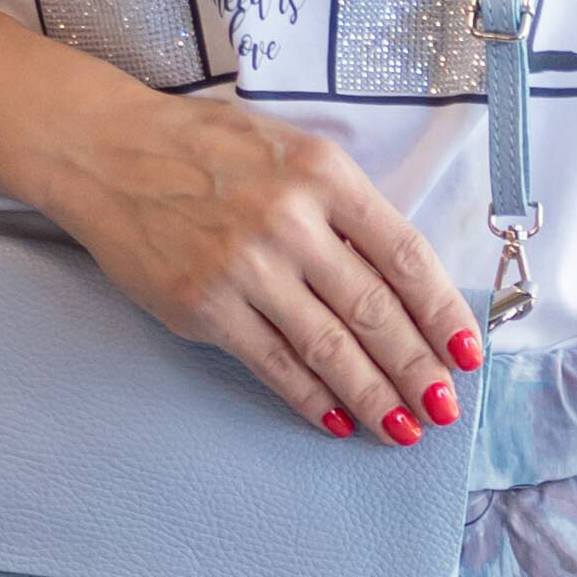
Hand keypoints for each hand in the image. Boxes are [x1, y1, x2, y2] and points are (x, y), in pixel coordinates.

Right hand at [37, 79, 479, 439]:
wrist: (108, 151)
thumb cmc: (208, 148)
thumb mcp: (291, 151)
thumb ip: (344, 207)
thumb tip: (402, 282)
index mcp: (324, 175)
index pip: (405, 255)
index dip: (444, 311)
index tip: (468, 351)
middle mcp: (289, 221)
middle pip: (374, 310)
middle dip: (417, 367)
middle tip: (444, 405)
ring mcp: (244, 268)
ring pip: (329, 347)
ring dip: (375, 396)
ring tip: (404, 428)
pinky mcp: (202, 306)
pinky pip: (273, 364)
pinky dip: (312, 399)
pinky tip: (340, 421)